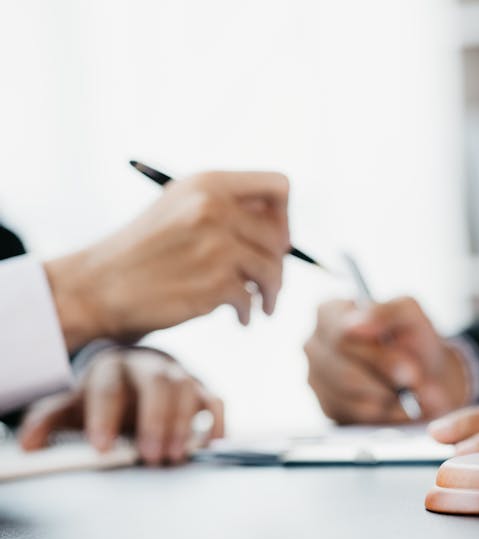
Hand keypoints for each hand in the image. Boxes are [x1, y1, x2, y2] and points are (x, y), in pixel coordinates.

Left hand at [18, 347, 223, 464]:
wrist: (135, 370)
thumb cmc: (103, 394)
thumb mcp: (73, 405)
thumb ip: (49, 421)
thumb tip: (29, 444)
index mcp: (112, 367)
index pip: (109, 388)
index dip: (105, 417)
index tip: (102, 447)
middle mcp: (149, 366)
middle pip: (157, 383)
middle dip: (155, 420)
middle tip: (151, 456)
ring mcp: (179, 374)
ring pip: (187, 388)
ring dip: (184, 424)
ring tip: (176, 455)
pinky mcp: (201, 387)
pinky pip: (215, 399)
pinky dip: (216, 422)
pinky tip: (209, 445)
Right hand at [44, 171, 290, 351]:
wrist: (97, 286)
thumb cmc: (145, 252)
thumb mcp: (180, 209)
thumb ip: (228, 209)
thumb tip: (284, 231)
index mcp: (208, 184)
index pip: (279, 185)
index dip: (285, 215)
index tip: (275, 239)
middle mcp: (214, 208)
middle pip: (280, 236)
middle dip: (278, 263)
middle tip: (266, 282)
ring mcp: (215, 245)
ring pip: (273, 270)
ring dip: (270, 292)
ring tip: (261, 305)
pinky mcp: (214, 282)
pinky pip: (250, 300)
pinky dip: (247, 313)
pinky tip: (238, 318)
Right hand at [304, 298, 469, 423]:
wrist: (427, 374)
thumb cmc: (414, 339)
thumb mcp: (409, 314)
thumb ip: (385, 312)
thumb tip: (352, 326)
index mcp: (329, 313)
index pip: (342, 338)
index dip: (378, 355)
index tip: (409, 367)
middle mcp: (315, 345)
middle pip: (345, 371)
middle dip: (386, 379)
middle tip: (415, 381)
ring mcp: (316, 378)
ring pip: (349, 396)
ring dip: (387, 397)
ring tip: (409, 390)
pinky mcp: (327, 407)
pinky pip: (352, 415)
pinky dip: (382, 412)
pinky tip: (397, 403)